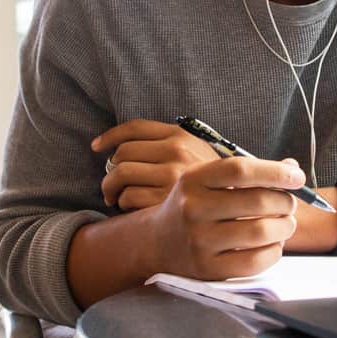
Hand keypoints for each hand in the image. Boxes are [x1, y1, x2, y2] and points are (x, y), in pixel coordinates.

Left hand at [93, 119, 220, 209]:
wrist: (239, 205)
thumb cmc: (211, 182)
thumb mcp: (195, 152)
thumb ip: (166, 144)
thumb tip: (118, 150)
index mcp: (180, 135)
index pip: (134, 128)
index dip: (109, 137)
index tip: (97, 147)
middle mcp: (176, 151)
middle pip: (122, 154)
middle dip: (110, 170)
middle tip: (111, 184)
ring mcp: (171, 176)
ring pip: (121, 176)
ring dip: (111, 189)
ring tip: (115, 198)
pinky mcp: (165, 200)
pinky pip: (128, 198)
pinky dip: (124, 204)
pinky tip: (132, 209)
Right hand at [145, 156, 304, 279]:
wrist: (156, 243)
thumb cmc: (192, 207)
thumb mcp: (207, 181)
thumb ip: (247, 173)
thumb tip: (291, 168)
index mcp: (194, 180)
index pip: (241, 170)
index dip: (275, 171)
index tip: (297, 176)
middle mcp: (193, 209)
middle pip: (257, 201)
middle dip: (285, 201)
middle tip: (290, 203)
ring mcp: (199, 241)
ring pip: (260, 232)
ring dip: (284, 226)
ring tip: (285, 223)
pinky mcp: (208, 269)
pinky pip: (255, 261)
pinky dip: (274, 251)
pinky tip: (272, 244)